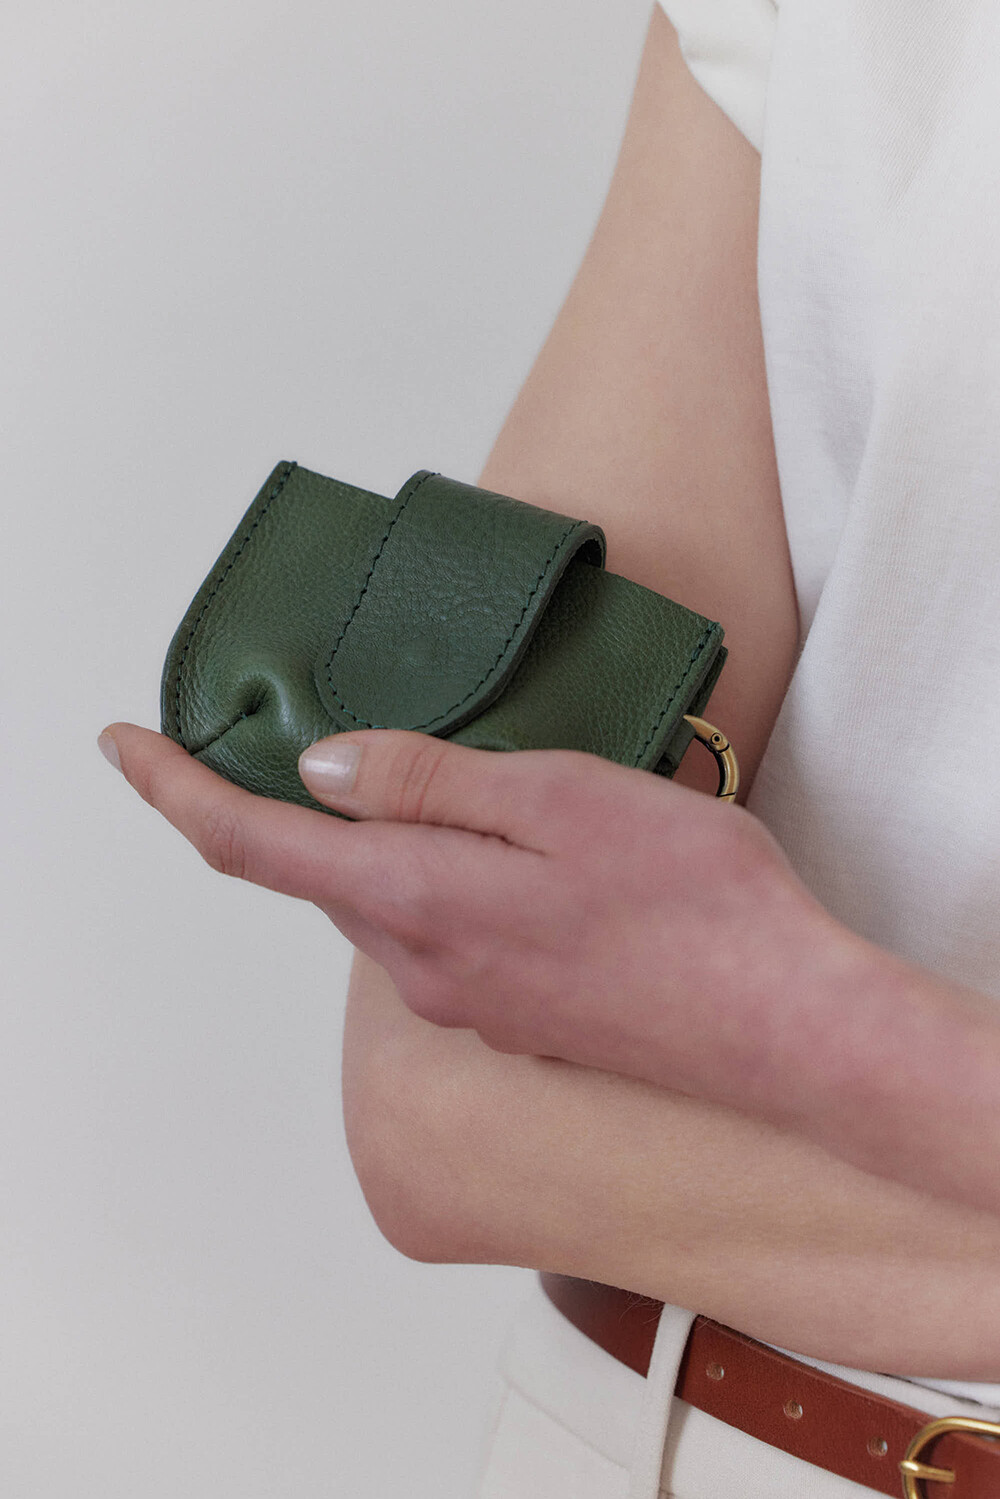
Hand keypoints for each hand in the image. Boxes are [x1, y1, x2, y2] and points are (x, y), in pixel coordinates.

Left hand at [98, 723, 867, 1126]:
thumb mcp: (557, 797)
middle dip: (282, 805)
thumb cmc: (691, 902)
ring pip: (380, 899)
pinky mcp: (514, 1010)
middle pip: (317, 871)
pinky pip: (436, 929)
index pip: (251, 844)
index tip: (125, 745)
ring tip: (410, 772)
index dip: (175, 792)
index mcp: (417, 897)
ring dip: (366, 840)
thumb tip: (325, 772)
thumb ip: (430, 783)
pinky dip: (426, 875)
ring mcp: (467, 998)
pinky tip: (489, 842)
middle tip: (288, 728)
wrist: (782, 1023)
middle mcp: (422, 963)